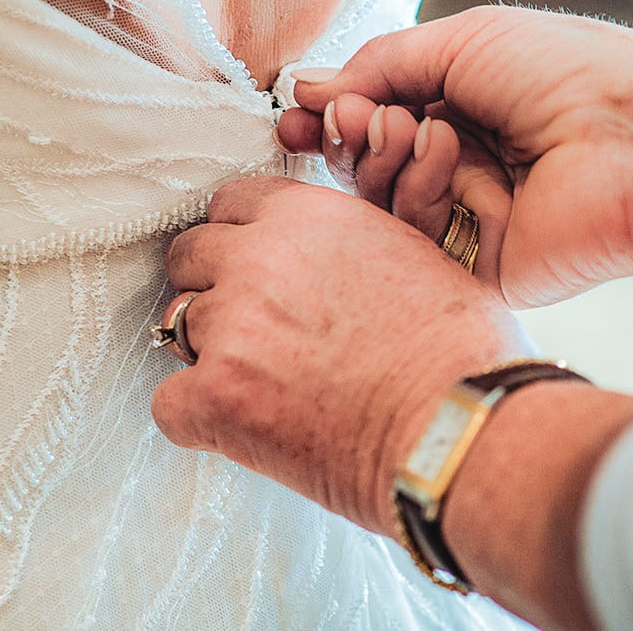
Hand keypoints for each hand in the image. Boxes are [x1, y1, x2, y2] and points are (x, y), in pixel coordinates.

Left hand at [152, 177, 533, 535]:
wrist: (464, 429)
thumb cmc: (461, 353)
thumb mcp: (412, 255)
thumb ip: (347, 244)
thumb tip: (328, 262)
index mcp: (308, 216)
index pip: (230, 204)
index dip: (242, 240)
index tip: (256, 269)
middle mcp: (259, 258)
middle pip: (190, 255)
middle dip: (213, 287)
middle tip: (252, 328)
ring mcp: (231, 326)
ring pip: (177, 323)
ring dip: (208, 349)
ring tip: (260, 382)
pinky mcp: (217, 395)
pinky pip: (168, 401)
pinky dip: (197, 417)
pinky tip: (240, 427)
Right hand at [279, 7, 632, 305]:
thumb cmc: (574, 74)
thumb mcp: (464, 41)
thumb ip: (381, 64)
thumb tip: (310, 87)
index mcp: (465, 104)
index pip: (373, 115)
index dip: (330, 113)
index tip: (294, 109)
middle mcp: (462, 161)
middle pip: (363, 161)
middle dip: (346, 134)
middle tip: (346, 117)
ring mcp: (468, 215)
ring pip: (377, 200)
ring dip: (379, 156)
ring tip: (410, 128)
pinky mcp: (474, 263)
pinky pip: (409, 235)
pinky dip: (415, 186)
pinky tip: (444, 155)